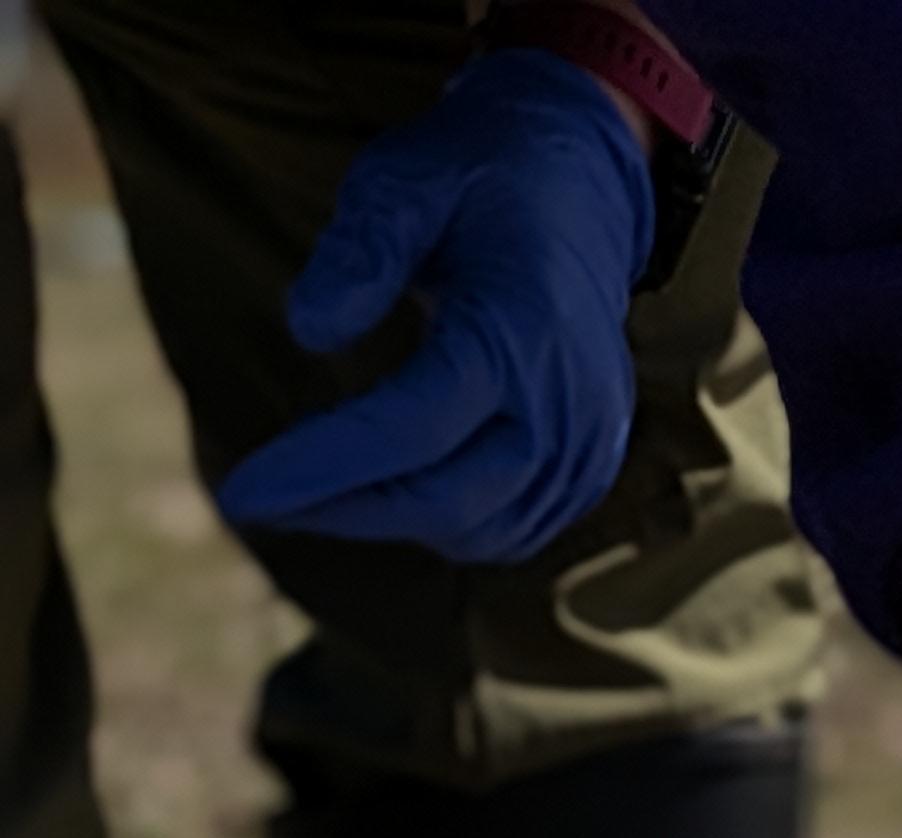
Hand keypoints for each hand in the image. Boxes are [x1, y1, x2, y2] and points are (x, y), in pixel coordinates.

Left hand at [215, 52, 651, 565]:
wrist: (581, 184)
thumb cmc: (477, 175)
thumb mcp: (404, 182)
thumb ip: (359, 252)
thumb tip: (306, 330)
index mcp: (517, 334)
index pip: (409, 430)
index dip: (323, 469)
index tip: (244, 492)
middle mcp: (564, 406)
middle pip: (444, 501)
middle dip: (347, 509)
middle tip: (263, 500)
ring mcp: (587, 444)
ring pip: (478, 531)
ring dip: (393, 520)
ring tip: (321, 492)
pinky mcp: (591, 465)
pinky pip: (511, 528)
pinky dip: (447, 523)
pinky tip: (394, 491)